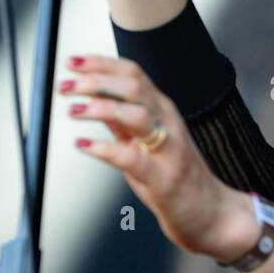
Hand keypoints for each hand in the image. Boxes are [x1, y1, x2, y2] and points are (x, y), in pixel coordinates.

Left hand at [59, 53, 244, 258]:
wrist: (207, 210)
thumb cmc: (175, 174)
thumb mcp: (146, 139)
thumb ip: (121, 119)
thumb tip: (90, 96)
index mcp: (162, 110)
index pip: (133, 73)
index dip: (100, 63)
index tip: (71, 62)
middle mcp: (168, 123)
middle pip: (133, 87)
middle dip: (95, 81)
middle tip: (65, 88)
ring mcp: (168, 149)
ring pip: (136, 115)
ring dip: (100, 108)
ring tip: (74, 111)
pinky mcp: (163, 177)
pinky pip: (131, 158)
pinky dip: (103, 149)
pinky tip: (83, 145)